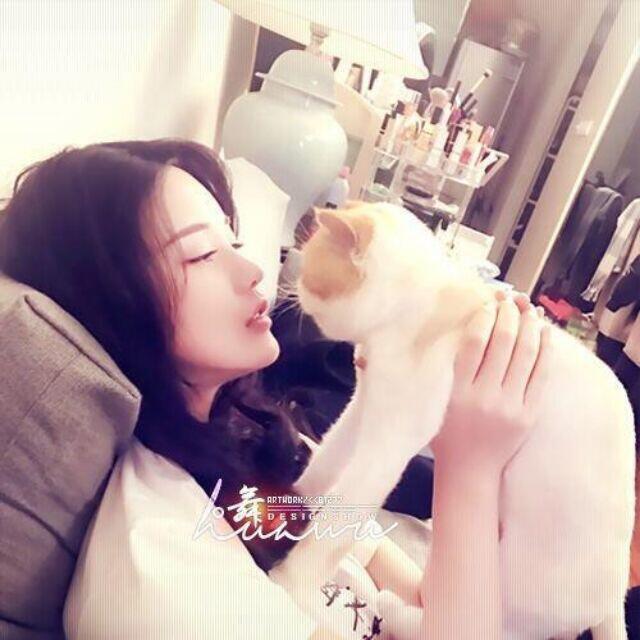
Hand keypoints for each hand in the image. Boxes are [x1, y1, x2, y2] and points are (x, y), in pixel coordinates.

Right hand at [430, 291, 551, 476]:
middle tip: (508, 298)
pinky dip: (545, 349)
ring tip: (527, 308)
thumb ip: (448, 370)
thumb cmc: (447, 433)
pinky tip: (545, 331)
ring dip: (528, 326)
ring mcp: (511, 406)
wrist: (469, 470)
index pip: (474, 343)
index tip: (486, 303)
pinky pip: (542, 374)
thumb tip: (468, 329)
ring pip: (526, 354)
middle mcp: (486, 397)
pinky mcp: (529, 414)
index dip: (483, 317)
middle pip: (502, 343)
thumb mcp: (436, 401)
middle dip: (508, 314)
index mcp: (459, 392)